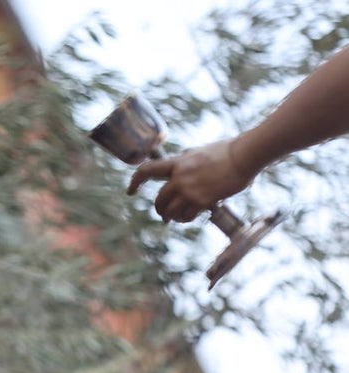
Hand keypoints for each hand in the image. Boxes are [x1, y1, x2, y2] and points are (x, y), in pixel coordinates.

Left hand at [127, 139, 256, 222]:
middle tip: (163, 213)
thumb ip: (186, 162)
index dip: (135, 181)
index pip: (147, 171)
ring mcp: (190, 190)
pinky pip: (186, 216)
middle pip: (159, 199)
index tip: (130, 191)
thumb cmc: (226, 151)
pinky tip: (187, 218)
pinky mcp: (202, 201)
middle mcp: (180, 178)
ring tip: (173, 219)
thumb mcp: (199, 152)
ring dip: (170, 217)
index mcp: (177, 162)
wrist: (244, 155)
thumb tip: (179, 167)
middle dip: (159, 208)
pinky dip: (185, 219)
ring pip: (170, 211)